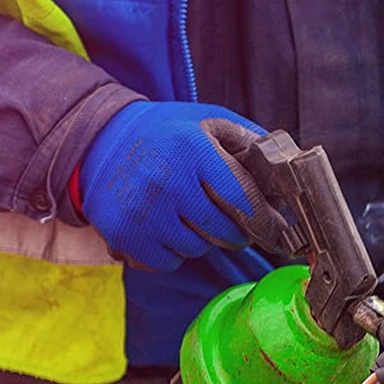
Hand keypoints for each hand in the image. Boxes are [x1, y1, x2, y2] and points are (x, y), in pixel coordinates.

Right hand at [79, 100, 268, 270]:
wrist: (99, 140)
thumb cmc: (164, 132)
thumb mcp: (207, 120)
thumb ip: (248, 141)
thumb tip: (285, 171)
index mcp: (192, 149)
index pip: (243, 199)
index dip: (265, 221)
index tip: (276, 231)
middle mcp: (167, 180)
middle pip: (224, 232)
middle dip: (233, 230)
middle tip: (226, 218)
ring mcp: (143, 210)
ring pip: (197, 249)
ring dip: (200, 239)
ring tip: (185, 212)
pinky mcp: (123, 235)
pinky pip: (168, 263)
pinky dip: (172, 251)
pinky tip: (163, 225)